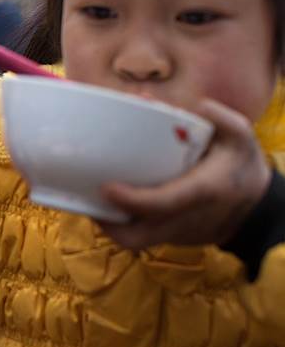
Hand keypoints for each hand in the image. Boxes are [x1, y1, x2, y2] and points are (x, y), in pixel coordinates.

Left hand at [100, 99, 271, 249]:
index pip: (162, 203)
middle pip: (137, 237)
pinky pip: (142, 237)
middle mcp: (187, 219)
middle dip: (107, 223)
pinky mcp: (172, 238)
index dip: (131, 200)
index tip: (106, 186)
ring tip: (92, 198)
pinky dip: (124, 222)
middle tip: (88, 197)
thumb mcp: (241, 137)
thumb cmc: (242, 166)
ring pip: (135, 241)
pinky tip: (111, 201)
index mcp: (203, 191)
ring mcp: (178, 234)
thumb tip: (197, 105)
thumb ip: (222, 119)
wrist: (259, 208)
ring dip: (110, 223)